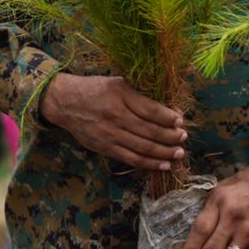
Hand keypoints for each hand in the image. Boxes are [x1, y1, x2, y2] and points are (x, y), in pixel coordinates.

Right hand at [39, 74, 185, 169]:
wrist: (65, 102)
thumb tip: (169, 109)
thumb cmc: (95, 89)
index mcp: (120, 93)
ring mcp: (109, 133)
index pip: (151, 109)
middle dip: (171, 137)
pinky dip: (149, 163)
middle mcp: (115, 114)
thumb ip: (140, 96)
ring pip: (143, 147)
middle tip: (183, 138)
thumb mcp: (117, 83)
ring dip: (164, 152)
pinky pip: (131, 158)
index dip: (169, 117)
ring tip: (178, 153)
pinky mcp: (105, 147)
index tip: (180, 120)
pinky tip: (163, 165)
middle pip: (150, 130)